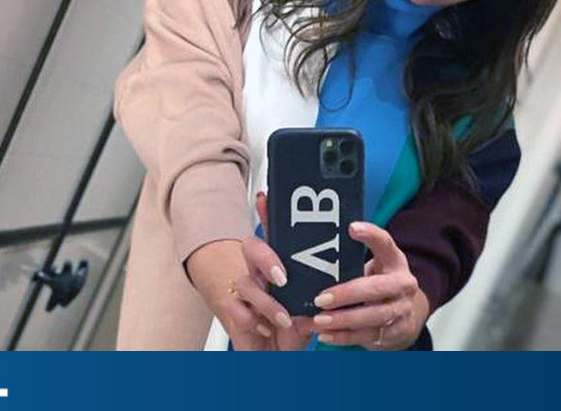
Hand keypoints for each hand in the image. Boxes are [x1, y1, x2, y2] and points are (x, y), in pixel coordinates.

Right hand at [216, 192, 312, 350]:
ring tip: (282, 319)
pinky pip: (236, 307)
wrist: (275, 361)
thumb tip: (326, 293)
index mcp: (280, 270)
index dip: (267, 214)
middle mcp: (260, 277)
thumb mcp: (312, 314)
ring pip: (245, 282)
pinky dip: (253, 319)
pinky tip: (265, 329)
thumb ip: (316, 302)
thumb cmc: (292, 333)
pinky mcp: (233, 312)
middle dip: (265, 258)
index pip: (274, 236)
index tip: (265, 198)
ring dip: (266, 302)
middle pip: (251, 248)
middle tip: (282, 278)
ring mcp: (245, 293)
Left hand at [309, 221, 428, 350]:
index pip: (385, 243)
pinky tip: (326, 335)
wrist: (404, 314)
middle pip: (376, 289)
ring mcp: (402, 310)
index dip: (370, 235)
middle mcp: (403, 285)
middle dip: (347, 294)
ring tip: (319, 321)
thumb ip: (351, 261)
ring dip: (343, 320)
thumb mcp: (374, 267)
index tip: (351, 228)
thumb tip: (307, 257)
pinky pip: (368, 336)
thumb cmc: (378, 283)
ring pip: (373, 316)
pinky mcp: (396, 332)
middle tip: (321, 298)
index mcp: (395, 262)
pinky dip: (345, 337)